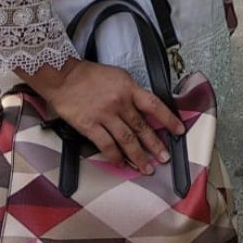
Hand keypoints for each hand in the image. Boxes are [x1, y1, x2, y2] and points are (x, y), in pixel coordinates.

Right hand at [24, 59, 185, 174]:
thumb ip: (132, 92)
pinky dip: (115, 156)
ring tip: (147, 168)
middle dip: (155, 145)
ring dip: (138, 156)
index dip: (169, 119)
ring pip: (126, 139)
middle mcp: (120, 102)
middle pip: (141, 127)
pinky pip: (106, 145)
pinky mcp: (89, 125)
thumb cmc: (89, 75)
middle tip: (164, 158)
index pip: (154, 105)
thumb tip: (145, 109)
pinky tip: (121, 164)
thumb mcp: (118, 76)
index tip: (179, 131)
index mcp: (129, 88)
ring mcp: (105, 115)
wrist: (62, 76)